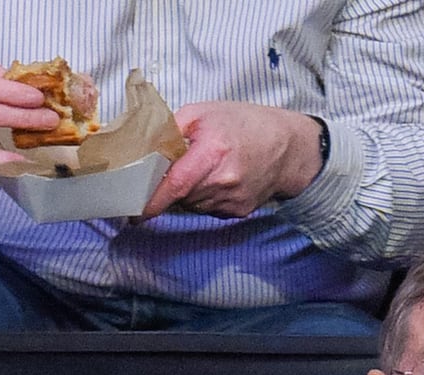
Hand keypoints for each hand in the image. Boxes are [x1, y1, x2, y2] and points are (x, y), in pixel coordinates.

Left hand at [140, 103, 323, 219]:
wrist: (290, 147)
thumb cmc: (246, 124)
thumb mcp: (204, 112)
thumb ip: (169, 129)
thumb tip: (140, 149)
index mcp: (212, 152)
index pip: (173, 186)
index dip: (150, 202)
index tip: (134, 212)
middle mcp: (222, 181)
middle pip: (177, 196)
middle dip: (171, 186)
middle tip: (182, 166)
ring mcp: (230, 200)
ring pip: (190, 204)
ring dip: (188, 191)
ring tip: (207, 168)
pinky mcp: (237, 212)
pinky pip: (207, 209)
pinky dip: (205, 197)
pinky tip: (219, 180)